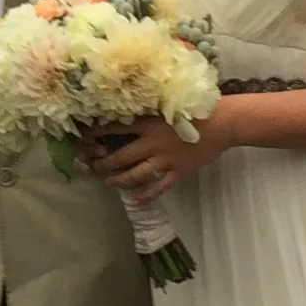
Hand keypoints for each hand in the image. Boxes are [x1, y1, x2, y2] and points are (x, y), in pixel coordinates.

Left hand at [82, 112, 229, 205]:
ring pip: (137, 174)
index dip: (98, 134)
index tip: (84, 139)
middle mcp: (153, 143)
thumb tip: (126, 116)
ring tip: (108, 182)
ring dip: (120, 180)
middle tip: (92, 167)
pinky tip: (136, 200)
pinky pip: (160, 186)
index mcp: (149, 124)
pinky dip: (147, 194)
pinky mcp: (178, 172)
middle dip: (105, 164)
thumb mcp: (167, 106)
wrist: (222, 123)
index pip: (117, 128)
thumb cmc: (195, 110)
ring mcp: (166, 160)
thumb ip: (148, 114)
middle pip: (122, 156)